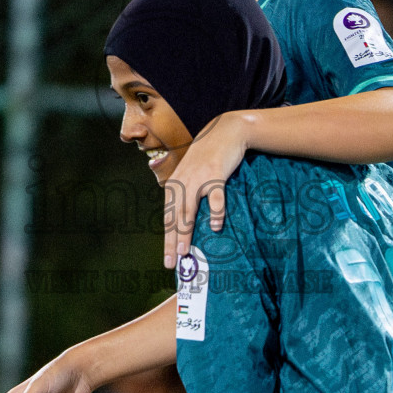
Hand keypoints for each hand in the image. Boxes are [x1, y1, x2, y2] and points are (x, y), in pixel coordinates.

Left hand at [163, 112, 247, 268]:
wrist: (225, 132)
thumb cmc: (209, 157)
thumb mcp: (192, 174)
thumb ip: (188, 195)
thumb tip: (188, 224)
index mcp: (175, 184)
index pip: (168, 217)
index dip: (167, 240)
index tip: (168, 260)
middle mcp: (182, 181)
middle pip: (175, 217)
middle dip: (173, 241)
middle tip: (175, 261)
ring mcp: (198, 177)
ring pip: (189, 209)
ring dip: (186, 231)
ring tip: (187, 250)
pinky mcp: (215, 173)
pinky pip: (215, 196)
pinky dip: (215, 212)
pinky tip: (216, 226)